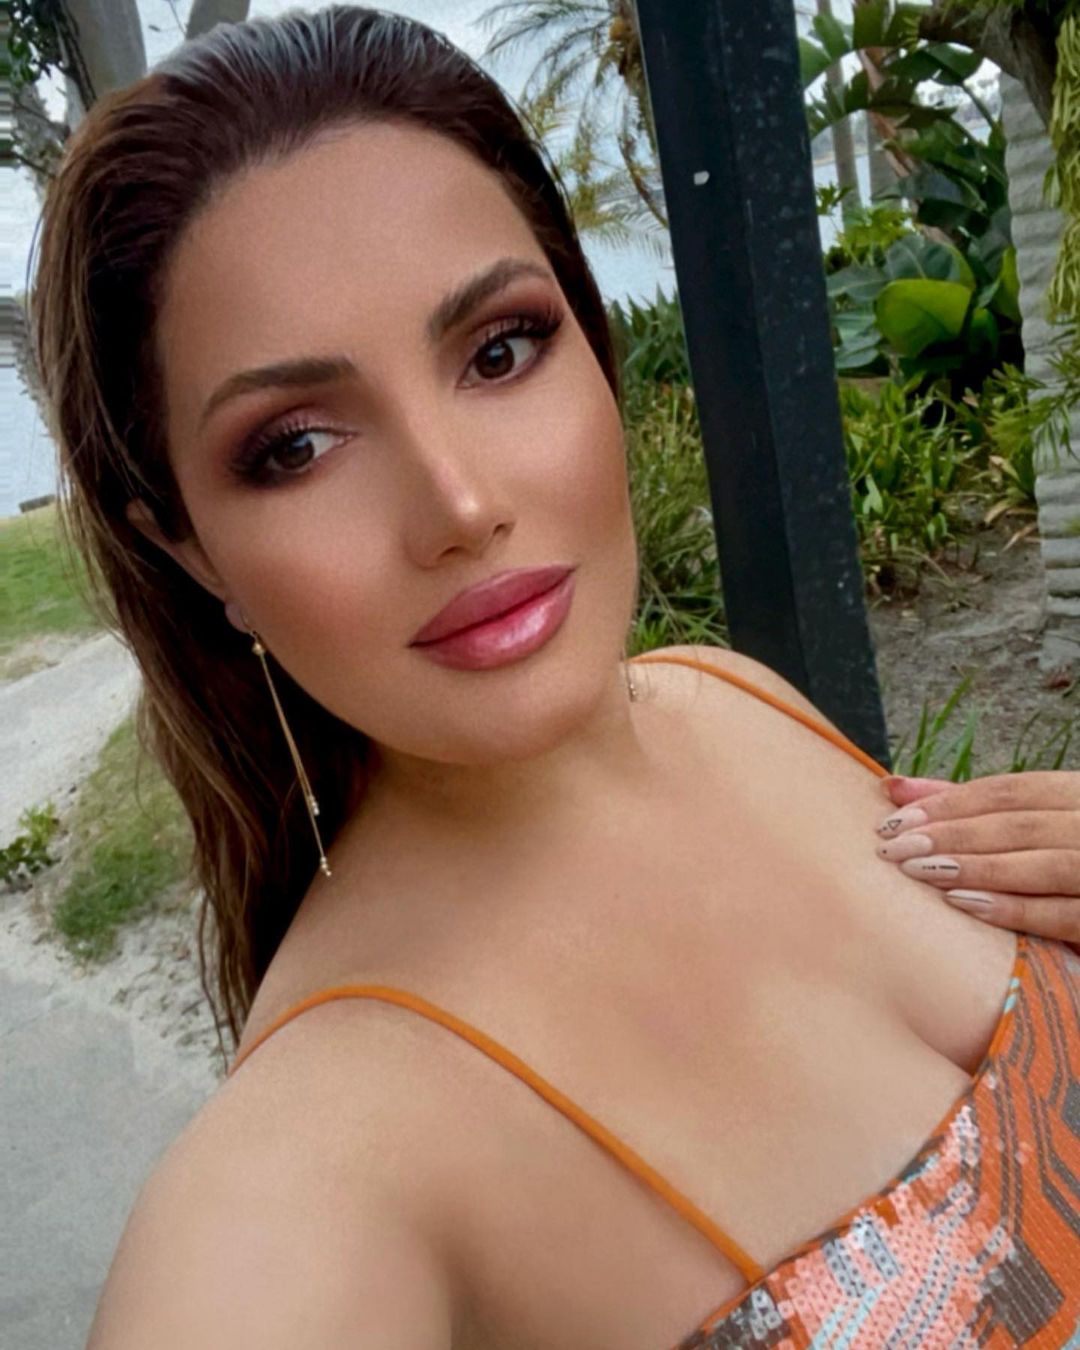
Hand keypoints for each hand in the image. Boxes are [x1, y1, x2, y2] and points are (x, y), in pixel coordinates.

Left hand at [874, 771, 1079, 944]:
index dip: (951, 802)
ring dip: (977, 868)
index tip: (895, 819)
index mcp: (1079, 795)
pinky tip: (965, 905)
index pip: (1011, 791)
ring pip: (1045, 864)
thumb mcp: (1024, 834)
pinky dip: (1015, 909)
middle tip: (894, 848)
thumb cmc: (1059, 875)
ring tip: (919, 872)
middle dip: (951, 834)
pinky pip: (1066, 914)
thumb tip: (894, 787)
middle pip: (1020, 824)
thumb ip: (968, 810)